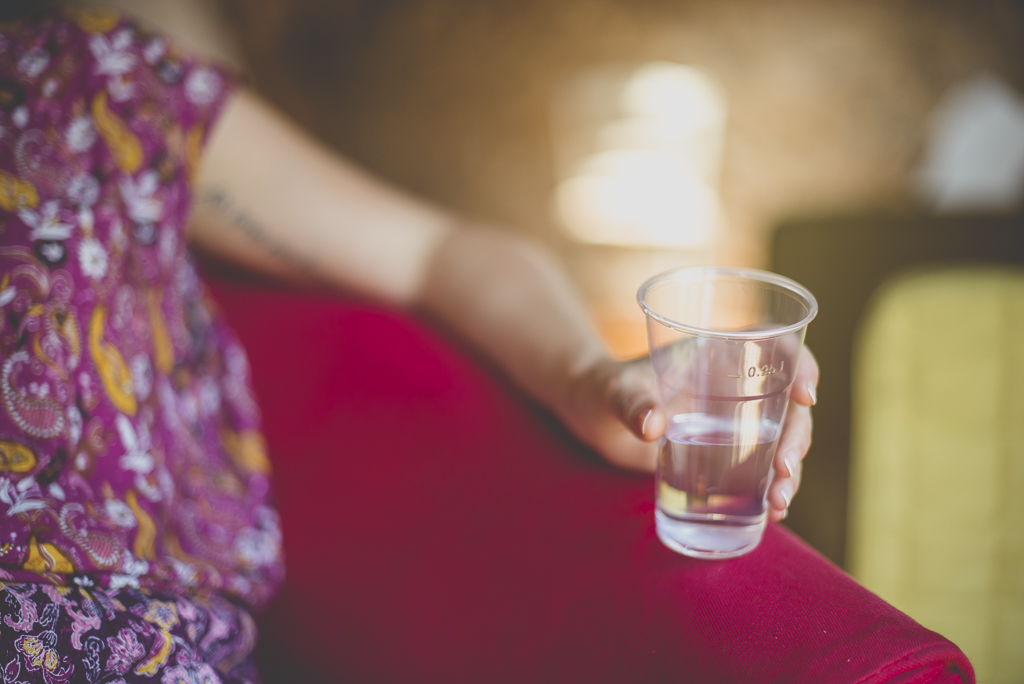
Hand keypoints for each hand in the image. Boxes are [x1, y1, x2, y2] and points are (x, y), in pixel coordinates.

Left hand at [560, 348, 818, 520]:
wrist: (593, 415)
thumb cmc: (604, 389)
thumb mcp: (615, 392)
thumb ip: (631, 403)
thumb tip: (652, 426)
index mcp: (718, 355)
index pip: (777, 347)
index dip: (802, 366)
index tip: (806, 397)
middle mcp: (735, 386)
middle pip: (788, 406)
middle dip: (798, 439)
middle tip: (784, 473)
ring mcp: (732, 422)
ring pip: (782, 442)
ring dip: (791, 473)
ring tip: (778, 504)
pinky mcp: (723, 454)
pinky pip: (761, 469)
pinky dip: (772, 489)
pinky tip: (773, 514)